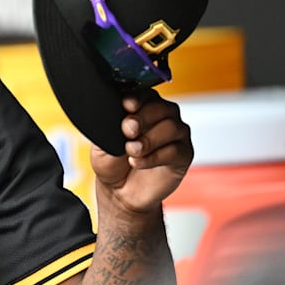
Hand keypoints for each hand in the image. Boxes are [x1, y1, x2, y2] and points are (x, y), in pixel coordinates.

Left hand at [91, 90, 193, 213]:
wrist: (119, 191)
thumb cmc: (111, 162)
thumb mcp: (101, 142)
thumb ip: (107, 126)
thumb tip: (115, 116)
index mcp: (142, 107)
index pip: (146, 93)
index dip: (138, 98)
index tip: (126, 105)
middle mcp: (162, 116)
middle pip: (162, 107)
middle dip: (143, 118)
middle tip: (127, 131)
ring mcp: (176, 135)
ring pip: (172, 127)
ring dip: (148, 140)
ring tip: (131, 151)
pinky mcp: (184, 155)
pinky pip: (176, 150)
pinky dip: (155, 157)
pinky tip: (138, 162)